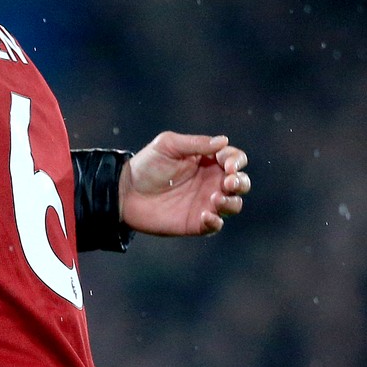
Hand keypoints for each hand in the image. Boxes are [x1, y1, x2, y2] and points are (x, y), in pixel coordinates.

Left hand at [119, 132, 249, 235]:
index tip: (227, 164)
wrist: (124, 191)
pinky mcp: (196, 222)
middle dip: (241, 182)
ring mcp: (205, 203)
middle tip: (228, 182)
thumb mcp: (168, 146)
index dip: (236, 161)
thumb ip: (195, 144)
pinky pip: (216, 225)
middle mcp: (211, 182)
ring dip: (231, 202)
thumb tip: (223, 141)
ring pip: (234, 205)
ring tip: (215, 199)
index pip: (234, 159)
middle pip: (241, 183)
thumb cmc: (146, 165)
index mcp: (208, 161)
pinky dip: (216, 221)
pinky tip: (206, 215)